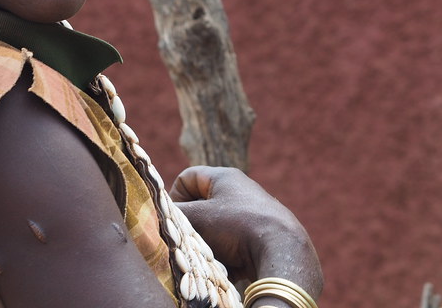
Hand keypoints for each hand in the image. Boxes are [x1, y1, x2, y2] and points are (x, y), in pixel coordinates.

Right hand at [170, 165, 322, 298]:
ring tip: (209, 254)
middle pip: (202, 205)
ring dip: (208, 242)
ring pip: (216, 227)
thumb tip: (158, 217)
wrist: (283, 252)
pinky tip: (226, 265)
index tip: (176, 217)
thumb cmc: (238, 227)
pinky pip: (233, 243)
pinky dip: (225, 254)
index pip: (187, 178)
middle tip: (189, 239)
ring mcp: (252, 214)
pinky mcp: (261, 236)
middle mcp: (240, 191)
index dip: (176, 196)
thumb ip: (175, 215)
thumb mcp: (199, 219)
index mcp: (225, 177)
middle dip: (193, 224)